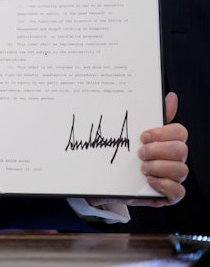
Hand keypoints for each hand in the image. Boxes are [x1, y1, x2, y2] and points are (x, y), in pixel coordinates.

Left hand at [89, 92, 188, 207]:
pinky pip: (178, 192)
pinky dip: (164, 185)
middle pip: (181, 150)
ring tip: (141, 168)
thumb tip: (171, 97)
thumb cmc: (126, 154)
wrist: (110, 180)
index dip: (163, 133)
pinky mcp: (169, 194)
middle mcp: (175, 158)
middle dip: (158, 150)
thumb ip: (151, 116)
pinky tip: (149, 180)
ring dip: (158, 167)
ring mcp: (174, 176)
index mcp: (169, 141)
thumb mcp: (134, 134)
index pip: (180, 132)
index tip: (143, 136)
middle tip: (139, 153)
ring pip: (181, 170)